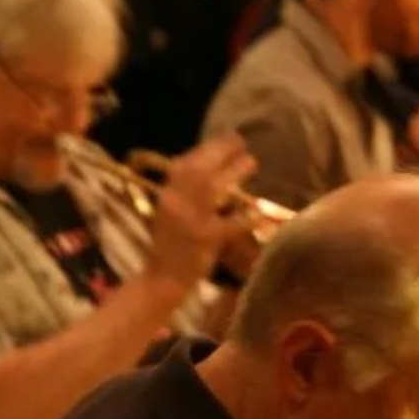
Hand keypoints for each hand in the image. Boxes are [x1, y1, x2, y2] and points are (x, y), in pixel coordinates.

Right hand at [145, 134, 258, 291]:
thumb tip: (210, 169)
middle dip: (220, 151)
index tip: (226, 139)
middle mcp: (175, 202)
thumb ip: (184, 193)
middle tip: (242, 142)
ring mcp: (189, 220)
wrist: (161, 279)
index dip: (207, 148)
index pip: (185, 164)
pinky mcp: (204, 239)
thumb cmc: (170, 246)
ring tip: (252, 162)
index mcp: (166, 195)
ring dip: (234, 172)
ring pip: (211, 187)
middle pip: (198, 169)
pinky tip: (258, 212)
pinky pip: (229, 224)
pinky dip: (245, 217)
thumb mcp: (170, 213)